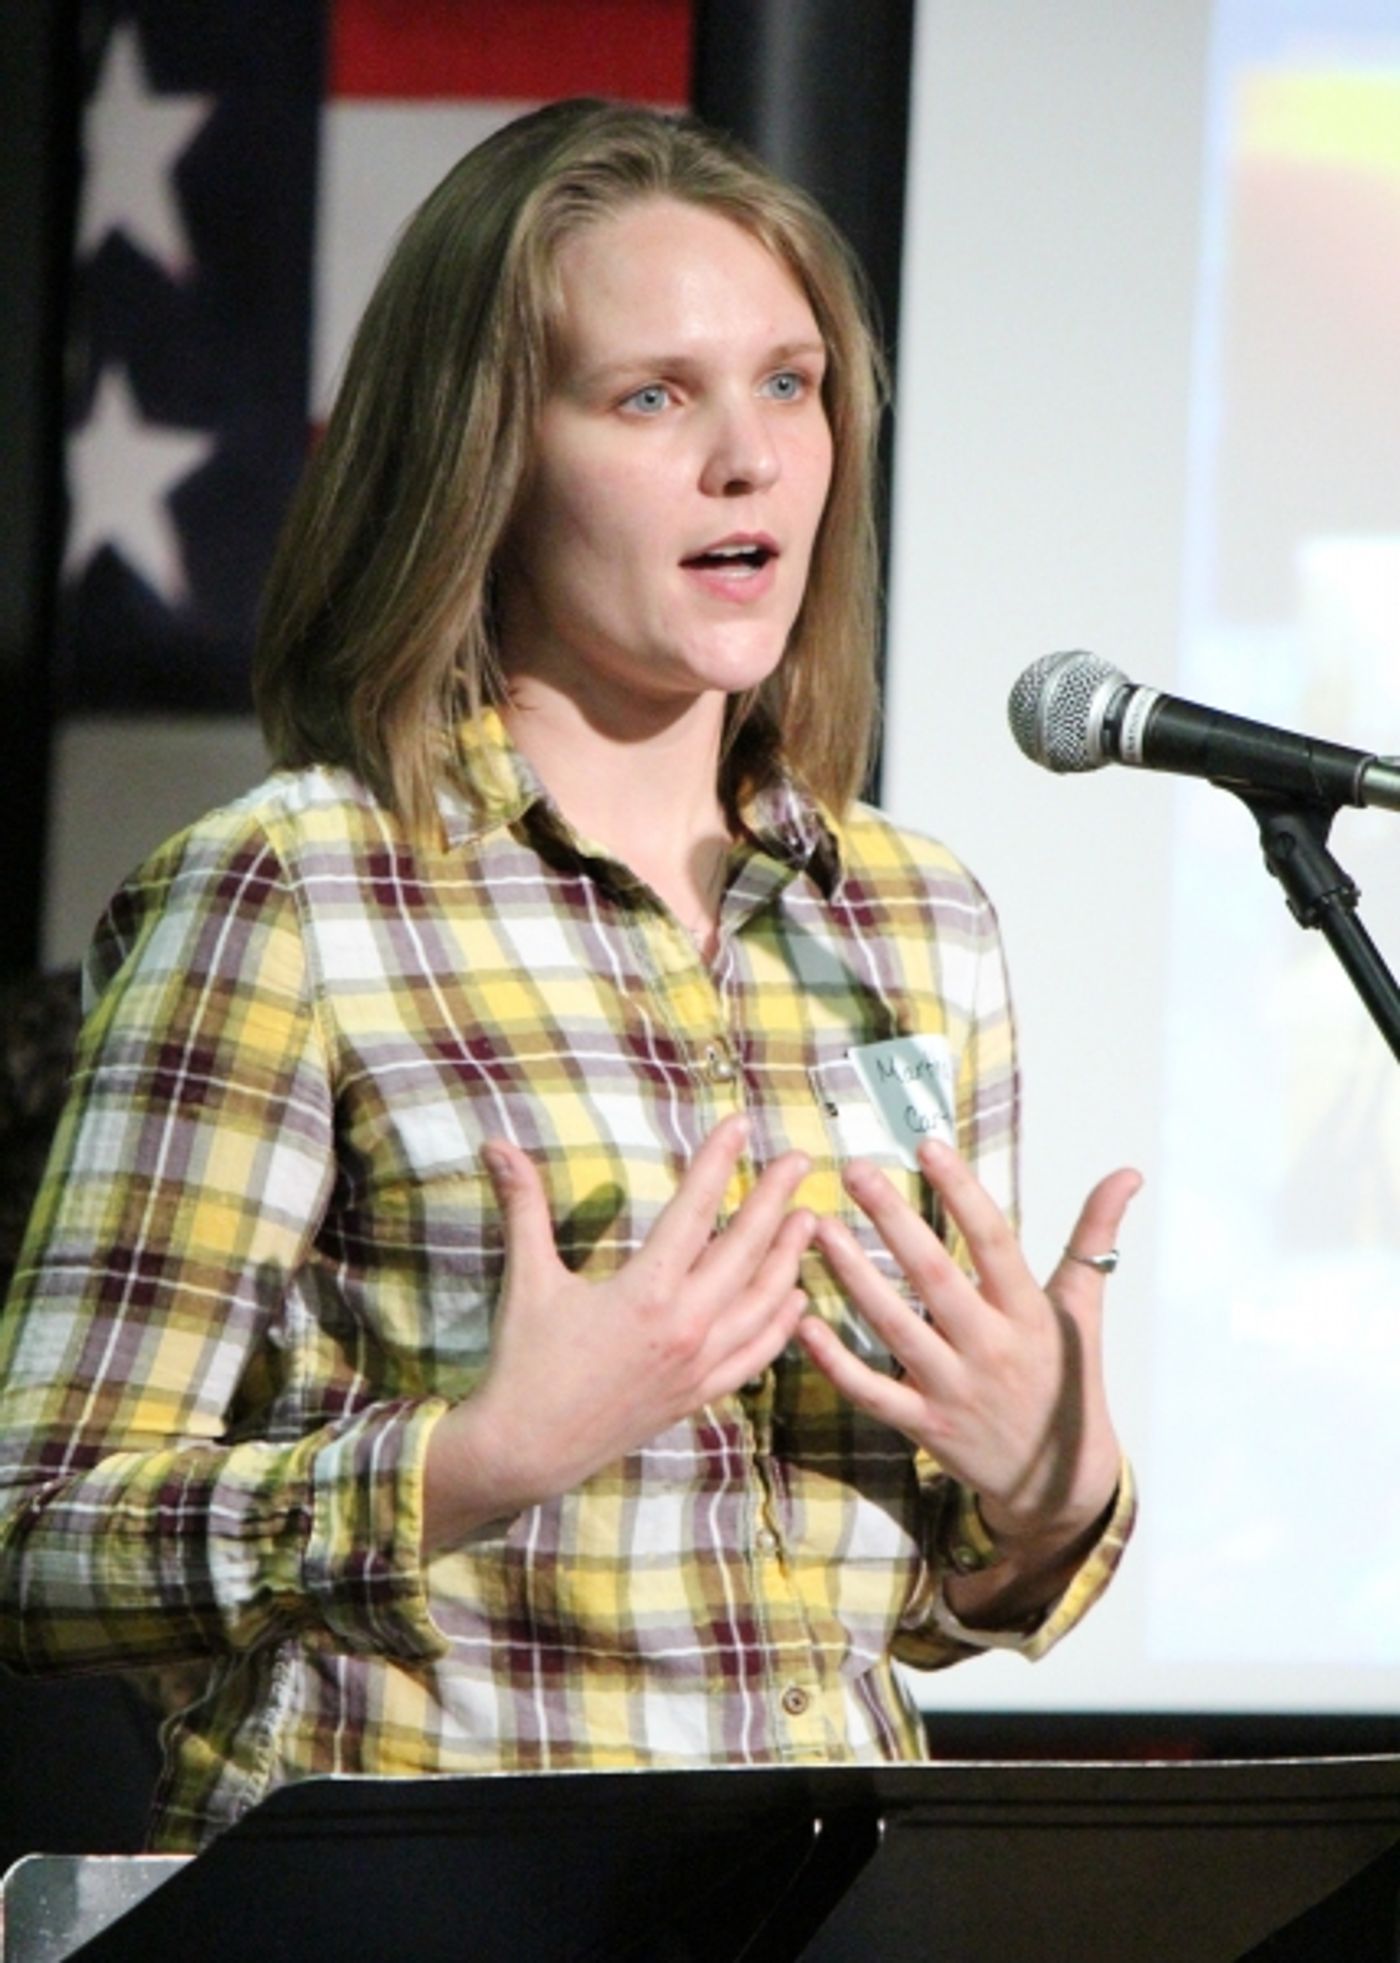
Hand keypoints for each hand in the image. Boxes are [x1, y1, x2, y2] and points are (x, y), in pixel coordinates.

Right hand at [424, 1115, 812, 1551]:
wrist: (527, 1450)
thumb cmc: (526, 1362)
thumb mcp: (529, 1279)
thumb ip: (524, 1206)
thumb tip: (496, 1144)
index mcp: (646, 1292)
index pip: (694, 1211)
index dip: (718, 1163)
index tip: (740, 1126)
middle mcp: (685, 1326)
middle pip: (744, 1250)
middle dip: (774, 1201)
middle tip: (798, 1160)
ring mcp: (698, 1364)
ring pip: (762, 1303)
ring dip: (788, 1258)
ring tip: (809, 1220)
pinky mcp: (698, 1395)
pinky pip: (754, 1355)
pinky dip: (780, 1325)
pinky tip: (796, 1301)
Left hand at [798, 1139, 1139, 1553]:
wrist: (1059, 1483)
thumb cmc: (1066, 1379)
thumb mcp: (1083, 1309)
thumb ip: (1093, 1237)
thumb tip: (1126, 1173)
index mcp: (1028, 1313)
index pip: (993, 1241)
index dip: (961, 1192)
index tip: (927, 1146)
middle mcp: (991, 1348)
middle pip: (934, 1276)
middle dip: (893, 1220)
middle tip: (855, 1171)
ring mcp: (955, 1389)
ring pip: (894, 1326)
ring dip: (852, 1276)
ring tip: (818, 1228)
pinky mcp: (925, 1426)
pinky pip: (871, 1392)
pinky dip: (834, 1360)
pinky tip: (802, 1322)